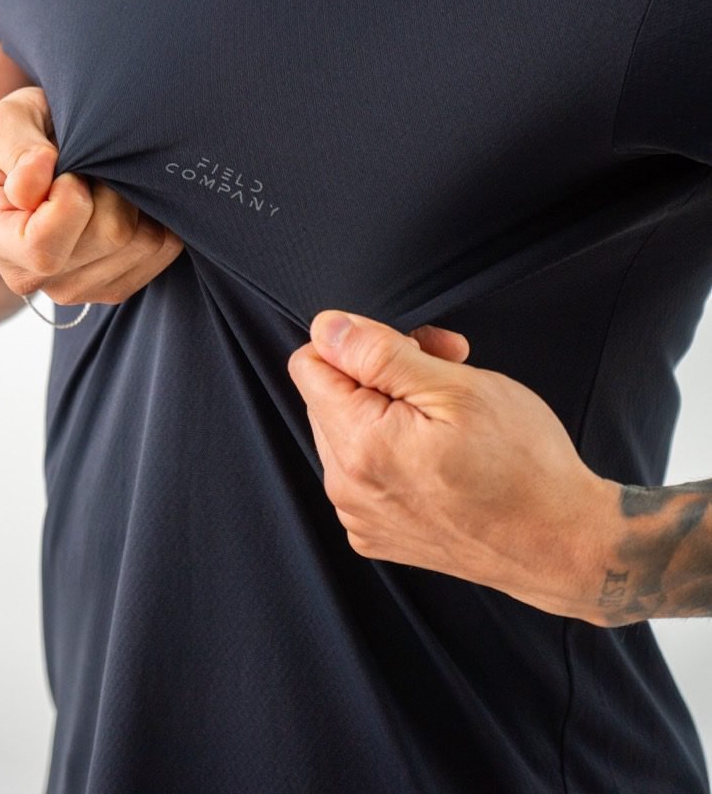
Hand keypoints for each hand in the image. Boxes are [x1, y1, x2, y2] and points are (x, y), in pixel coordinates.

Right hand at [0, 85, 184, 305]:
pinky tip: (122, 201)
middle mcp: (26, 275)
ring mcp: (70, 289)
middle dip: (110, 188)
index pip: (43, 246)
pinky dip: (153, 217)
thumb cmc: (12, 140)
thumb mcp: (4, 122)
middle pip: (108, 237)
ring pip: (141, 243)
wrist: (25, 167)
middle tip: (89, 167)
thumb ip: (15, 147)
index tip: (67, 170)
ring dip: (133, 200)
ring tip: (101, 182)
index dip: (70, 200)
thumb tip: (33, 185)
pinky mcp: (110, 288)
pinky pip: (161, 251)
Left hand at [288, 310, 614, 622]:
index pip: (310, 363)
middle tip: (444, 372)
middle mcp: (347, 488)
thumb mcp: (458, 388)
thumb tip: (325, 328)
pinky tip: (442, 451)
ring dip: (390, 409)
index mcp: (359, 447)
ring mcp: (360, 515)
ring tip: (450, 414)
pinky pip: (363, 470)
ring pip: (347, 430)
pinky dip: (395, 449)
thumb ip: (379, 354)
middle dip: (380, 372)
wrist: (563, 544)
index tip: (412, 350)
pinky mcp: (377, 532)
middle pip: (329, 395)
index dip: (362, 342)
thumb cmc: (525, 467)